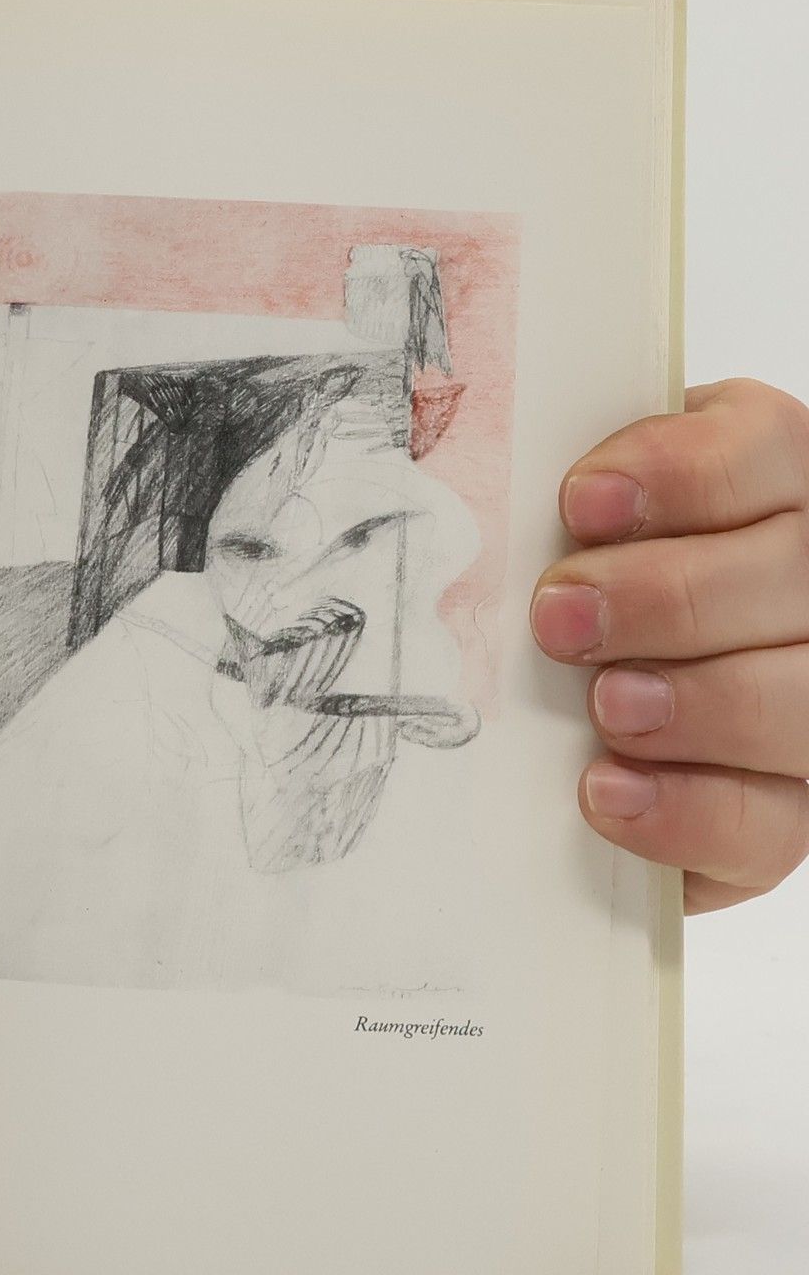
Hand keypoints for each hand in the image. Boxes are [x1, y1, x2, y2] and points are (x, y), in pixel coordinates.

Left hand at [531, 379, 808, 911]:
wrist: (600, 705)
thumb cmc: (587, 589)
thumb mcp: (582, 524)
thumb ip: (573, 506)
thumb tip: (496, 495)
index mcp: (773, 484)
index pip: (760, 452)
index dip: (678, 475)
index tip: (579, 503)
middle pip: (792, 573)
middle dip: (666, 596)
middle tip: (559, 618)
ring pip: (794, 700)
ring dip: (692, 703)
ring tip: (604, 705)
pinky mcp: (792, 809)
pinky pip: (766, 822)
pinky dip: (683, 810)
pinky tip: (605, 789)